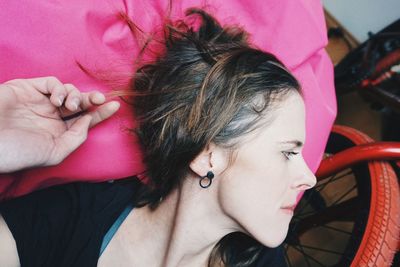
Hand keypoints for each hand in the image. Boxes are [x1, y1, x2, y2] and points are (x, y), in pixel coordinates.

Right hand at [0, 77, 119, 172]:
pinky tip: (56, 100)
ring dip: (75, 96)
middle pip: (79, 103)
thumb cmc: (18, 152)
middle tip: (99, 100)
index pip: (84, 120)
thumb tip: (88, 120)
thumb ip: (75, 137)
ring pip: (68, 91)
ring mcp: (38, 102)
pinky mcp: (27, 88)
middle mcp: (50, 117)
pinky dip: (59, 88)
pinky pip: (51, 83)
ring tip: (69, 106)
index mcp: (57, 133)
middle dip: (91, 100)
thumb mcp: (54, 152)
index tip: (115, 106)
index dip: (100, 113)